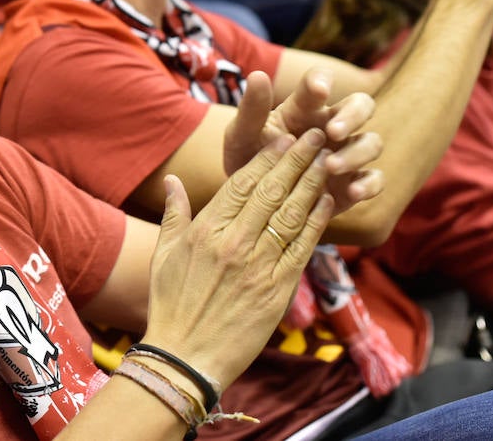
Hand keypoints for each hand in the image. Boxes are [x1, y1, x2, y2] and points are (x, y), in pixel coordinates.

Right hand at [142, 73, 335, 388]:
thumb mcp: (164, 254)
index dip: (266, 158)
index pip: (241, 182)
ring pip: (291, 213)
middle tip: (315, 135)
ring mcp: (257, 265)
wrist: (185, 356)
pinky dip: (316, 222)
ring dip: (312, 183)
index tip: (283, 138)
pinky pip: (302, 247)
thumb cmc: (171, 305)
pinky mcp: (277, 289)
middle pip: (271, 190)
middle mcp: (233, 241)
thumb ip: (174, 214)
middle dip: (296, 159)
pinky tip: (328, 203)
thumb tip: (172, 181)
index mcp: (205, 229)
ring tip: (328, 160)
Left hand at [222, 69, 383, 215]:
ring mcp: (346, 154)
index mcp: (303, 108)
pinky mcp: (352, 185)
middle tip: (333, 131)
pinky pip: (374, 180)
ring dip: (356, 152)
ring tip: (330, 167)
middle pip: (362, 105)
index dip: (322, 80)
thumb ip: (251, 109)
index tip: (319, 89)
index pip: (319, 82)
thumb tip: (257, 75)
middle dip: (353, 115)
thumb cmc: (246, 159)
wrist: (250, 203)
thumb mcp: (241, 135)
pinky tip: (352, 193)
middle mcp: (331, 126)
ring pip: (371, 142)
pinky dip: (369, 185)